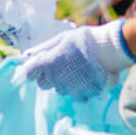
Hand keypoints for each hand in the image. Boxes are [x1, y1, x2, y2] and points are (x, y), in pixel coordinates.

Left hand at [12, 20, 135, 97]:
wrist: (109, 51)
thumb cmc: (84, 41)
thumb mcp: (62, 39)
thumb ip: (43, 48)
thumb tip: (27, 54)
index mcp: (47, 63)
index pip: (29, 73)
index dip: (33, 69)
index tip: (40, 65)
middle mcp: (54, 79)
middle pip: (42, 84)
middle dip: (48, 76)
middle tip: (61, 65)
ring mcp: (68, 89)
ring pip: (58, 89)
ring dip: (63, 82)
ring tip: (76, 69)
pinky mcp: (80, 95)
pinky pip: (73, 95)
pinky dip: (77, 89)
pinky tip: (85, 78)